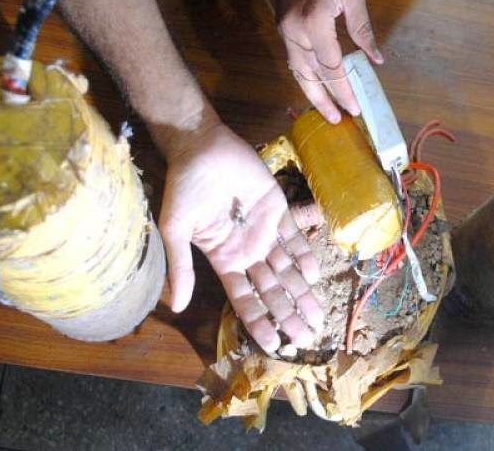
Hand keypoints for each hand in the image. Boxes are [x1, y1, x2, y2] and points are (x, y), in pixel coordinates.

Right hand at [158, 122, 323, 353]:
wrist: (200, 147)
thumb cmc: (184, 189)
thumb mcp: (176, 231)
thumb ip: (181, 268)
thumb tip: (178, 308)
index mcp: (223, 260)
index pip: (245, 299)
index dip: (259, 322)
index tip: (274, 346)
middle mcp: (247, 250)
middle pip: (272, 289)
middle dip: (288, 313)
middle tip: (306, 337)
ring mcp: (264, 231)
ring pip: (288, 268)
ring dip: (302, 291)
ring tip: (317, 315)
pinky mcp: (278, 208)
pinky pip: (295, 235)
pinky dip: (305, 253)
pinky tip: (314, 274)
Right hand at [276, 0, 383, 123]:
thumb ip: (363, 31)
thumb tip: (376, 60)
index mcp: (315, 22)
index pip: (331, 66)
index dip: (344, 89)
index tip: (355, 108)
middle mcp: (295, 31)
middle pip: (310, 75)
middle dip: (325, 100)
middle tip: (338, 120)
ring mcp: (284, 29)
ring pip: (297, 70)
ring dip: (311, 92)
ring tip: (326, 111)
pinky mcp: (282, 26)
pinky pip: (293, 58)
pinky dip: (304, 75)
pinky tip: (315, 85)